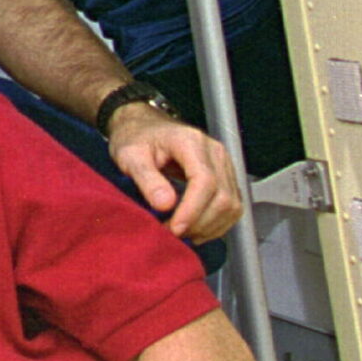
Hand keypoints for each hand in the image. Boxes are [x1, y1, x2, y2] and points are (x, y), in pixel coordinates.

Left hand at [104, 106, 240, 241]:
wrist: (144, 127)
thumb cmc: (135, 138)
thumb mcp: (129, 155)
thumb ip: (146, 178)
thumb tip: (165, 204)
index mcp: (191, 142)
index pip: (205, 181)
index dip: (192, 210)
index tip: (175, 228)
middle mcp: (215, 152)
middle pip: (223, 197)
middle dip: (199, 223)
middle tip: (172, 234)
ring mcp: (224, 164)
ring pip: (232, 205)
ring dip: (210, 226)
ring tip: (182, 233)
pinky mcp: (226, 176)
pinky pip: (232, 206)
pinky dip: (217, 224)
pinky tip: (195, 229)